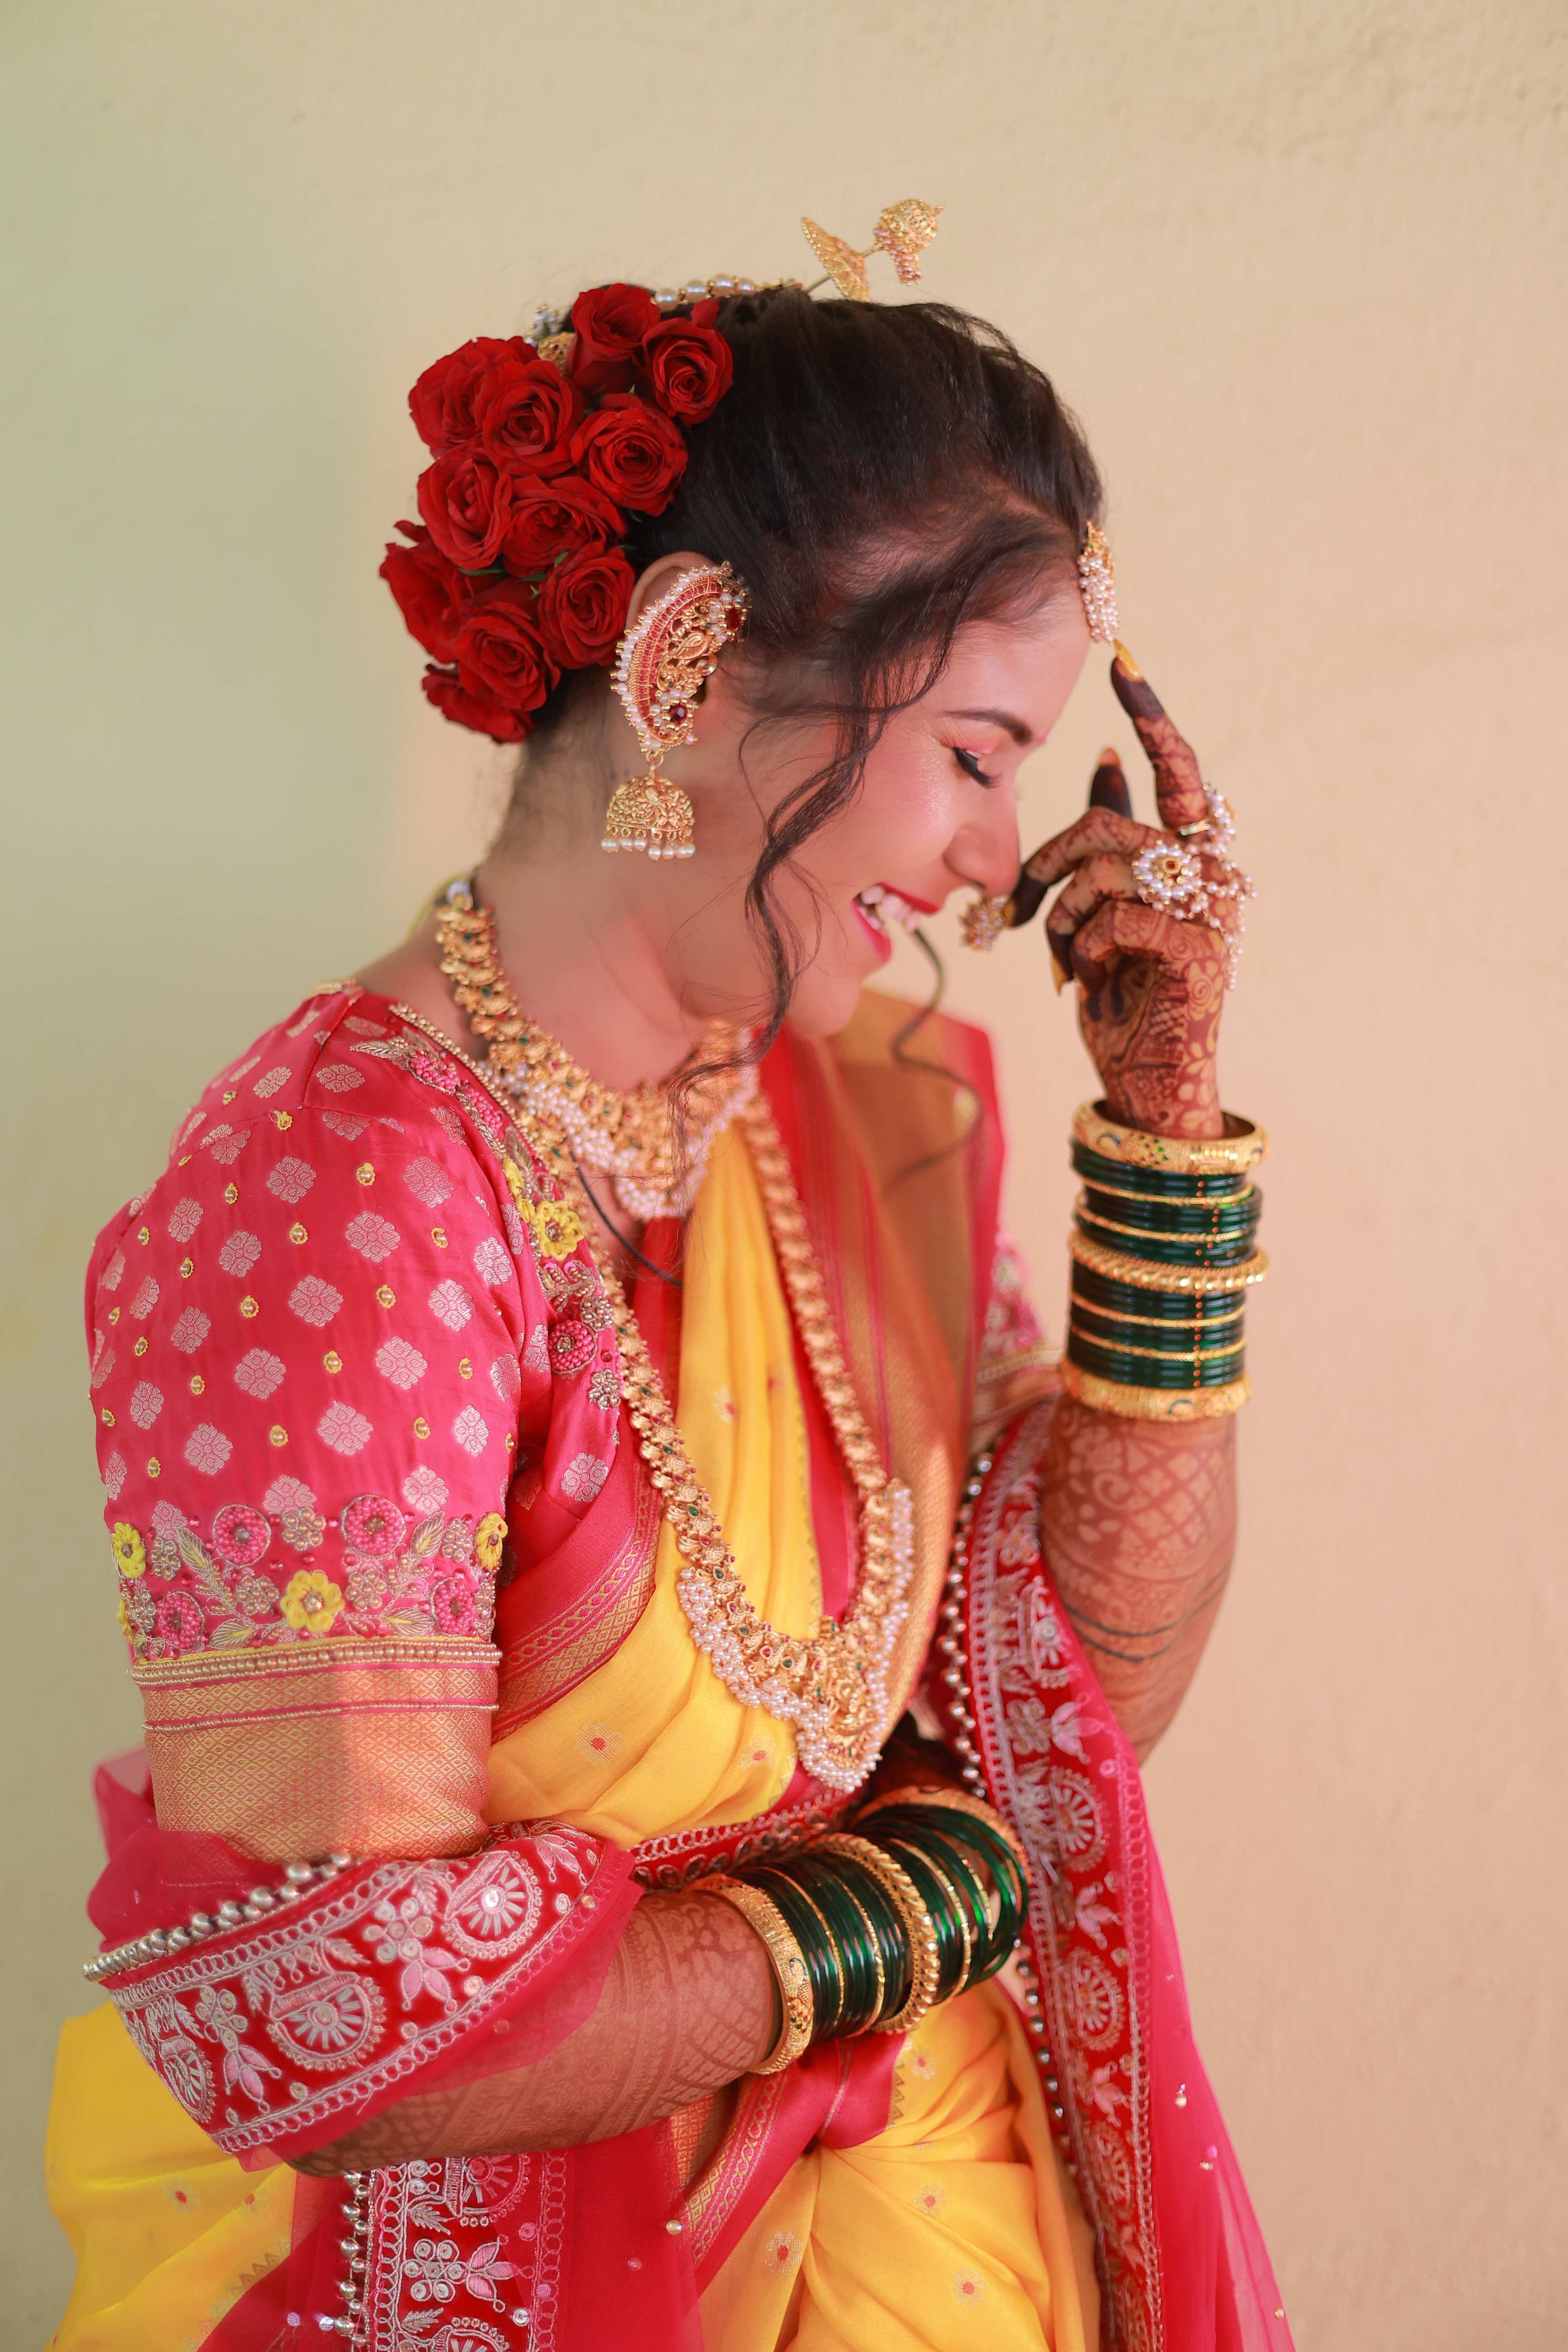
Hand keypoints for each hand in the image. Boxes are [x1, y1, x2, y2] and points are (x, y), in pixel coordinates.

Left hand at [1013, 651, 1237, 1139]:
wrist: (1147, 1081)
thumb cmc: (1124, 992)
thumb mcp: (1105, 904)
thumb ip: (1114, 834)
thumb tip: (1107, 754)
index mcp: (1193, 855)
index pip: (1175, 768)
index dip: (1149, 716)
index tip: (1122, 662)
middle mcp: (1212, 874)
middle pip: (1108, 825)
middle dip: (1049, 861)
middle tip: (1026, 908)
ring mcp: (1213, 913)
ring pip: (1106, 869)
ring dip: (1062, 916)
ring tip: (1066, 956)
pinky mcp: (1199, 952)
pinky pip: (1119, 916)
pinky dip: (1087, 948)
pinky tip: (1091, 978)